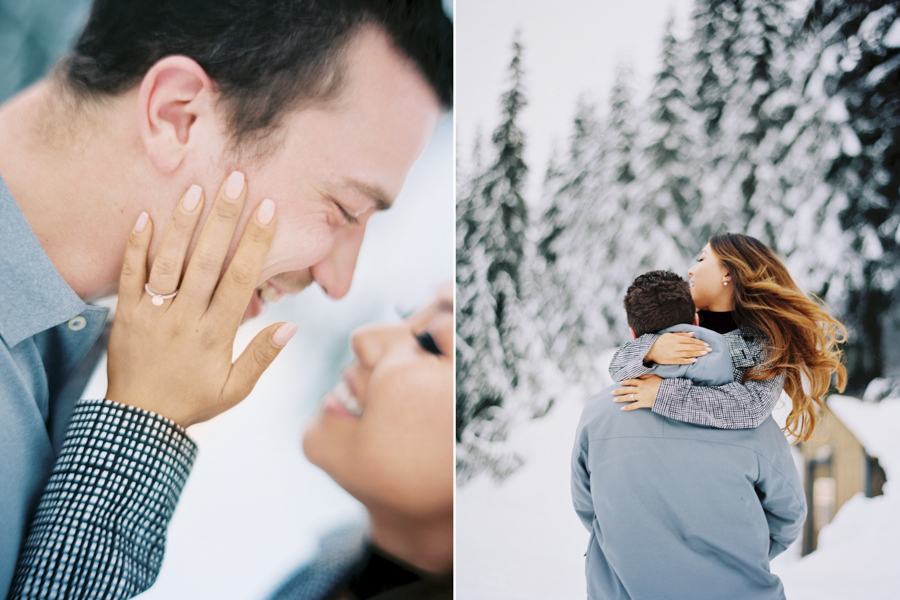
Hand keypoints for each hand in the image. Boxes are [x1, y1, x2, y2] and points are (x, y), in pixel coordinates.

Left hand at [106, 173, 296, 426]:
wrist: (137, 422)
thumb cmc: (194, 401)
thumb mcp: (236, 389)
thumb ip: (262, 356)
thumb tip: (292, 326)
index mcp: (215, 334)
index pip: (240, 279)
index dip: (255, 243)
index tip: (268, 210)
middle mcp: (185, 318)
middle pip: (207, 261)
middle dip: (224, 219)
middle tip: (236, 180)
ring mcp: (152, 314)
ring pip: (169, 262)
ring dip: (182, 223)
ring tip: (196, 188)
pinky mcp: (125, 314)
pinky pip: (129, 276)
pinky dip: (136, 246)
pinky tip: (145, 215)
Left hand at [611, 375, 662, 410]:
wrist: (667, 392)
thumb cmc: (662, 384)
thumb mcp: (654, 376)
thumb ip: (646, 375)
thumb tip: (639, 375)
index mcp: (641, 382)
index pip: (631, 381)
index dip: (625, 382)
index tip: (620, 383)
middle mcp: (639, 389)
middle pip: (626, 389)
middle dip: (618, 391)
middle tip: (611, 392)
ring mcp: (640, 396)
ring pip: (628, 397)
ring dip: (620, 399)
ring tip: (614, 400)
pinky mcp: (643, 403)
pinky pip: (634, 406)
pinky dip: (627, 408)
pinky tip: (622, 409)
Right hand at [644, 332, 709, 364]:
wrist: (649, 350)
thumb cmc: (660, 341)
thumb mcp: (670, 335)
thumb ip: (682, 334)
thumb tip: (693, 333)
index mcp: (675, 339)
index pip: (690, 340)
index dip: (699, 342)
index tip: (706, 344)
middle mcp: (675, 346)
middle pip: (691, 347)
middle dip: (701, 348)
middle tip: (709, 349)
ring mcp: (673, 354)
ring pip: (688, 353)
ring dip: (697, 353)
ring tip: (705, 353)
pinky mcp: (671, 360)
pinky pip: (681, 361)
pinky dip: (688, 361)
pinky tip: (695, 360)